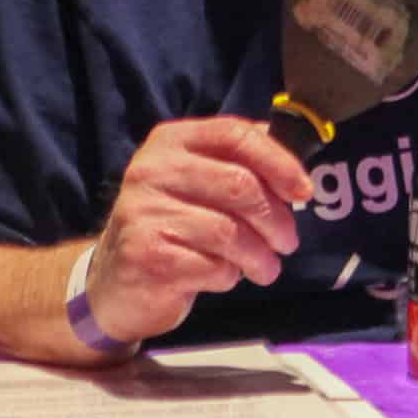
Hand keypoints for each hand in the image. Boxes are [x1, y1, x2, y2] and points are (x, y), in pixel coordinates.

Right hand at [82, 118, 313, 345]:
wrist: (113, 283)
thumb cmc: (171, 226)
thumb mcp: (198, 183)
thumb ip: (238, 164)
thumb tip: (294, 162)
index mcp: (171, 141)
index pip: (234, 135)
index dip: (278, 161)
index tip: (303, 191)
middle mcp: (152, 170)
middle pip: (239, 185)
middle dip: (276, 218)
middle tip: (287, 241)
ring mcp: (144, 213)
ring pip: (230, 232)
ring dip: (259, 255)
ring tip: (266, 268)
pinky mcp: (145, 256)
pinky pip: (212, 266)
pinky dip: (230, 276)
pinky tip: (226, 276)